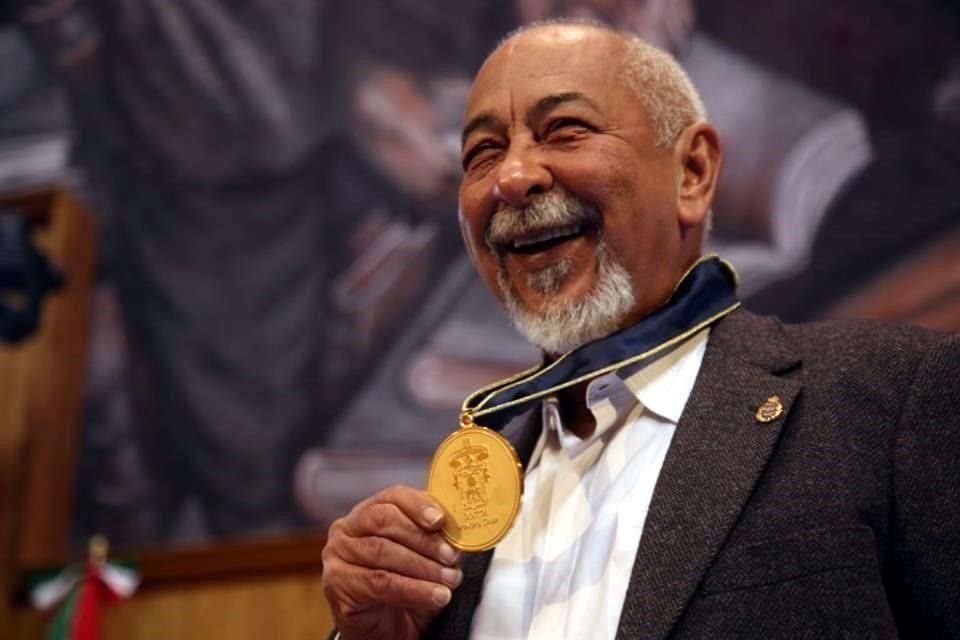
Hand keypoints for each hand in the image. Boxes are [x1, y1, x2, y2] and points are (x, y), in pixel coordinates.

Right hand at [321, 486, 462, 639]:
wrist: (384, 630)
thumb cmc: (403, 586)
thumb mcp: (421, 556)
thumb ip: (432, 537)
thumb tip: (456, 530)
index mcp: (368, 512)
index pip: (393, 496)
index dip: (418, 505)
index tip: (440, 520)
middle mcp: (346, 529)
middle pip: (385, 521)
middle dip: (424, 539)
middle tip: (452, 558)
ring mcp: (338, 555)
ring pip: (383, 551)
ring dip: (423, 567)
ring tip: (449, 580)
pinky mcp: (337, 584)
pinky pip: (380, 582)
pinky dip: (413, 589)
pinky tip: (435, 596)